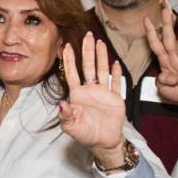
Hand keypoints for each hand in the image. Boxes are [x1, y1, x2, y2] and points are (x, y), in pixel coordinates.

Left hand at [59, 33, 126, 162]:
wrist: (103, 142)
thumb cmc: (84, 134)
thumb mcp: (71, 127)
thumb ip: (66, 115)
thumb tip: (61, 104)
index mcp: (77, 94)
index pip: (72, 73)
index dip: (70, 60)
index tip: (67, 45)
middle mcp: (89, 90)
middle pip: (88, 66)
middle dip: (87, 51)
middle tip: (88, 35)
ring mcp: (103, 92)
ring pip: (102, 70)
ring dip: (101, 56)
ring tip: (100, 43)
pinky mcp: (115, 98)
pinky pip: (116, 83)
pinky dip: (116, 73)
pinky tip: (116, 62)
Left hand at [145, 8, 177, 110]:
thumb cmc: (177, 92)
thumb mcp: (162, 89)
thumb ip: (161, 81)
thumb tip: (166, 75)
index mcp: (165, 61)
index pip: (156, 44)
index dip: (151, 32)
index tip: (146, 19)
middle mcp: (174, 59)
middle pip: (169, 39)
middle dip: (167, 25)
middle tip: (165, 10)